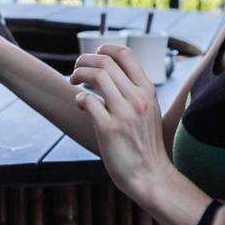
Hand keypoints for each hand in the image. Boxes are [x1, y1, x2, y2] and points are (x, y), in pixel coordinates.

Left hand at [70, 44, 169, 200]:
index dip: (105, 48)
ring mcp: (124, 113)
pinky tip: (80, 104)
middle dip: (84, 60)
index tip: (95, 55)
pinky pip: (88, 100)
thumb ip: (134, 92)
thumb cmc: (145, 144)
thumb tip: (110, 73)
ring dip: (78, 74)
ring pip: (95, 76)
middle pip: (105, 61)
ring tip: (73, 82)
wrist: (151, 176)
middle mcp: (137, 98)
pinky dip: (79, 98)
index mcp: (147, 91)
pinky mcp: (109, 129)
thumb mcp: (148, 111)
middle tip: (76, 71)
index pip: (126, 53)